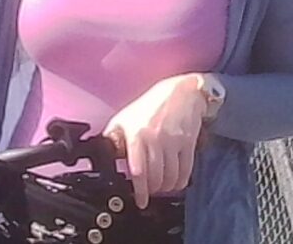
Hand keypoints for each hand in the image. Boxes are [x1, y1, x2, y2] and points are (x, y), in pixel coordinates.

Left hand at [103, 73, 206, 208]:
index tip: (140, 200)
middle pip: (156, 178)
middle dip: (153, 190)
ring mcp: (173, 142)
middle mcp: (155, 139)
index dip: (140, 191)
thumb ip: (114, 137)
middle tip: (150, 192)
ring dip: (166, 187)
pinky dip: (180, 181)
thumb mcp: (125, 117)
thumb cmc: (152, 105)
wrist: (181, 92)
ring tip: (162, 186)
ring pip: (171, 177)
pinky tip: (175, 181)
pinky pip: (186, 171)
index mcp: (137, 134)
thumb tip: (103, 153)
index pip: (138, 170)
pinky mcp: (188, 143)